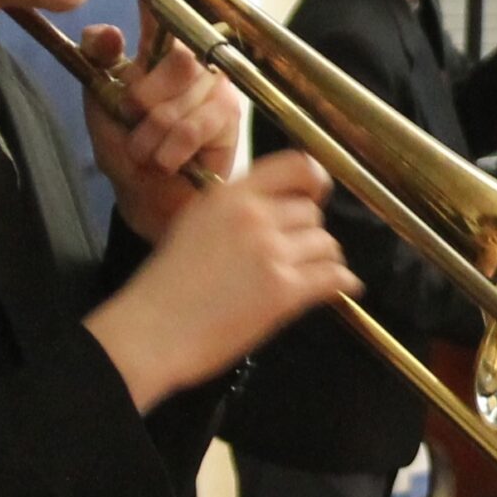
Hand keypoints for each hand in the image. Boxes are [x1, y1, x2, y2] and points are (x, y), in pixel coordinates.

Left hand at [83, 0, 243, 239]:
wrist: (147, 197)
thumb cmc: (126, 147)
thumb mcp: (100, 100)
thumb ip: (100, 61)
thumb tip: (106, 32)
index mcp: (156, 51)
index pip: (158, 9)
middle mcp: (191, 61)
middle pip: (176, 57)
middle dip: (145, 96)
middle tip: (133, 121)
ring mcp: (215, 86)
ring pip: (184, 96)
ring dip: (154, 133)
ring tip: (145, 152)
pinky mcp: (231, 116)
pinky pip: (199, 124)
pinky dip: (173, 147)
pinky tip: (168, 161)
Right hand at [85, 151, 357, 407]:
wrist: (152, 331)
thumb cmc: (163, 287)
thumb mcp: (193, 225)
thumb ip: (232, 212)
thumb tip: (271, 213)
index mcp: (229, 196)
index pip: (294, 166)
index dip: (314, 180)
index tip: (317, 195)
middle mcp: (254, 216)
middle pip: (310, 212)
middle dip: (309, 233)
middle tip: (300, 253)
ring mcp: (271, 252)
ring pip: (326, 244)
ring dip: (323, 260)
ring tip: (316, 274)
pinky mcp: (284, 291)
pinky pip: (333, 277)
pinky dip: (342, 283)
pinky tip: (343, 288)